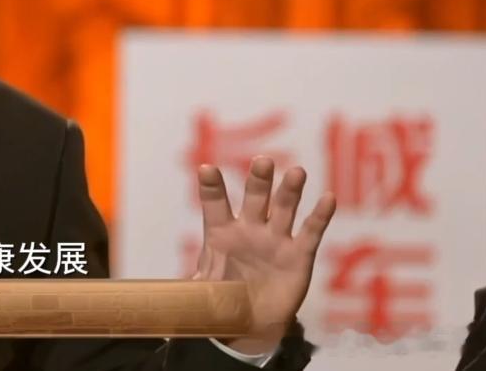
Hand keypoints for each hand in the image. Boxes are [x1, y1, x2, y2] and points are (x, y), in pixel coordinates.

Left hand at [194, 156, 335, 355]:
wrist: (251, 323)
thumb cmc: (222, 299)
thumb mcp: (201, 292)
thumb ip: (189, 288)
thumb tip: (157, 298)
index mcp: (221, 233)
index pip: (214, 204)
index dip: (211, 188)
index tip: (206, 170)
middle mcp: (249, 229)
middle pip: (255, 198)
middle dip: (259, 180)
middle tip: (262, 162)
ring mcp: (275, 239)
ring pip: (285, 208)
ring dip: (291, 190)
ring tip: (297, 172)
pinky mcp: (299, 255)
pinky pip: (310, 232)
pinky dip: (320, 216)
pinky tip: (328, 198)